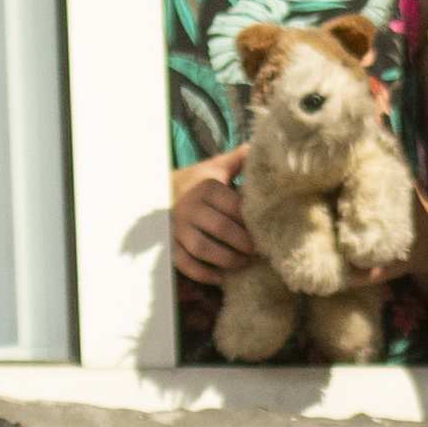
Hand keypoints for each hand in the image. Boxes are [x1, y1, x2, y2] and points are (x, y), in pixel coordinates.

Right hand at [169, 150, 258, 279]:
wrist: (162, 191)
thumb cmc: (198, 181)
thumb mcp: (216, 167)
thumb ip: (239, 160)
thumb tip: (263, 149)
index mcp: (206, 187)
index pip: (234, 207)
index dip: (251, 221)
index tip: (265, 230)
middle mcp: (190, 207)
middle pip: (221, 229)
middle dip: (243, 243)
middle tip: (259, 250)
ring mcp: (178, 228)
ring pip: (202, 248)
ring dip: (226, 259)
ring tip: (244, 263)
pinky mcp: (171, 245)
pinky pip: (185, 264)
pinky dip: (204, 274)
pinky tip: (221, 277)